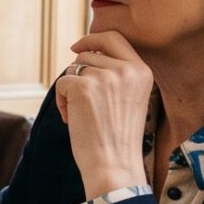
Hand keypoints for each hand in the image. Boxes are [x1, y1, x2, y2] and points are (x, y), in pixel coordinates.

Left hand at [54, 31, 155, 198]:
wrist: (114, 164)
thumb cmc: (119, 137)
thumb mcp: (130, 98)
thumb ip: (116, 74)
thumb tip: (84, 53)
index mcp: (142, 71)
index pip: (114, 38)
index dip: (92, 39)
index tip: (77, 47)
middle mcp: (126, 69)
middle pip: (88, 55)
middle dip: (79, 75)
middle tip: (82, 102)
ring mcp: (105, 76)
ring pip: (73, 69)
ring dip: (70, 90)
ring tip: (81, 114)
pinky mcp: (83, 87)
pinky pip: (61, 82)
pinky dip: (61, 101)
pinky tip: (72, 119)